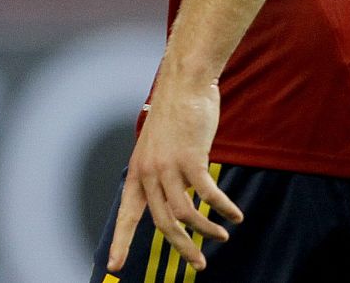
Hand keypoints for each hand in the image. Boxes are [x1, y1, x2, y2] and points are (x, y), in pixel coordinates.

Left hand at [108, 79, 241, 273]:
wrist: (184, 85)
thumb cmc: (175, 118)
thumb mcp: (159, 150)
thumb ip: (163, 176)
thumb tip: (176, 205)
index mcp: (137, 173)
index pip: (127, 214)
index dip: (120, 241)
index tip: (114, 266)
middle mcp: (148, 172)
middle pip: (163, 223)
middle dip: (182, 248)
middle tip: (199, 265)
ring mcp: (168, 166)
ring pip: (185, 214)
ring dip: (206, 230)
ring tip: (222, 235)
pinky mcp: (190, 159)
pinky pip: (208, 195)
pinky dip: (223, 208)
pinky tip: (235, 215)